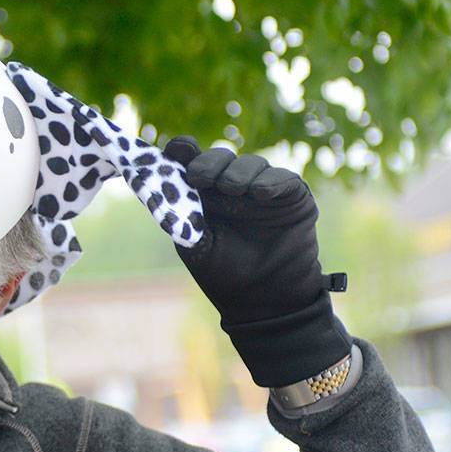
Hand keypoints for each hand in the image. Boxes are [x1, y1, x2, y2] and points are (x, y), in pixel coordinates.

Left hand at [163, 136, 350, 386]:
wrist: (263, 301)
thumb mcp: (196, 244)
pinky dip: (271, 182)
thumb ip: (182, 214)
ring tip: (232, 189)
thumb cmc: (224, 274)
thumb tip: (158, 186)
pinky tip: (260, 193)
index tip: (178, 150)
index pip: (191, 161)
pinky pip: (283, 178)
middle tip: (199, 176)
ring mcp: (262, 189)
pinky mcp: (292, 196)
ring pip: (250, 163)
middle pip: (219, 157)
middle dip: (208, 162)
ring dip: (238, 173)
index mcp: (204, 194)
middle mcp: (231, 186)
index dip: (183, 151)